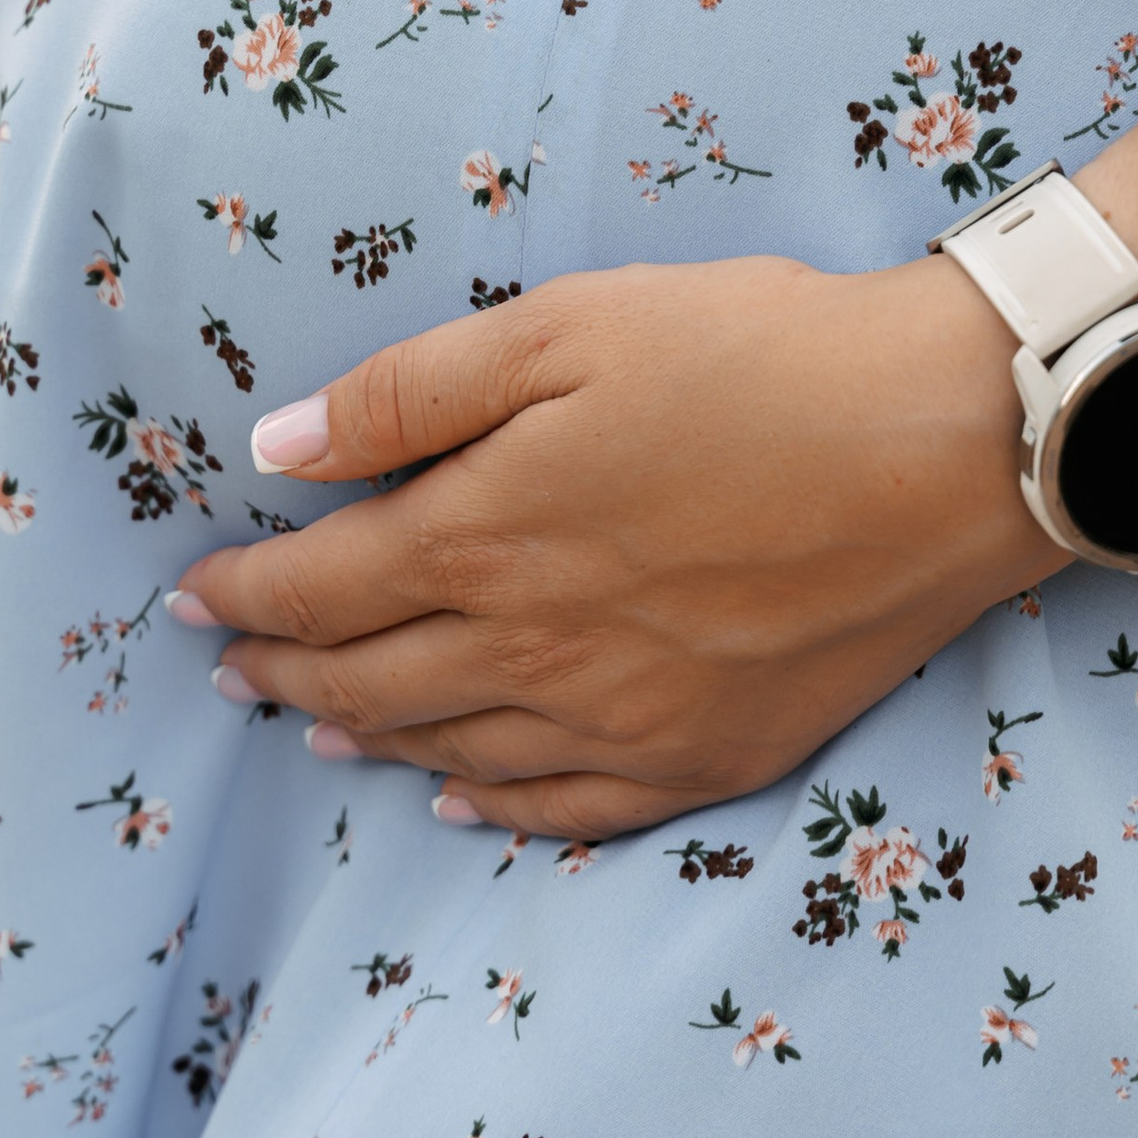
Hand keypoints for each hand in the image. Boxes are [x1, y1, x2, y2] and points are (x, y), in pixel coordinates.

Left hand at [173, 256, 1062, 837]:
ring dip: (369, 744)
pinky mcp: (710, 755)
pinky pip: (570, 812)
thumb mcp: (567, 325)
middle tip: (231, 671)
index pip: (317, 592)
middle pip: (369, 686)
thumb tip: (275, 449)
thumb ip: (411, 394)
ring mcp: (624, 720)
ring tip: (316, 732)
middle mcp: (535, 652)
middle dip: (283, 678)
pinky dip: (496, 813)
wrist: (948, 444)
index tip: (189, 599)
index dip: (241, 598)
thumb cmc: (758, 355)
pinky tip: (462, 803)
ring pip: (456, 754)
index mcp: (483, 538)